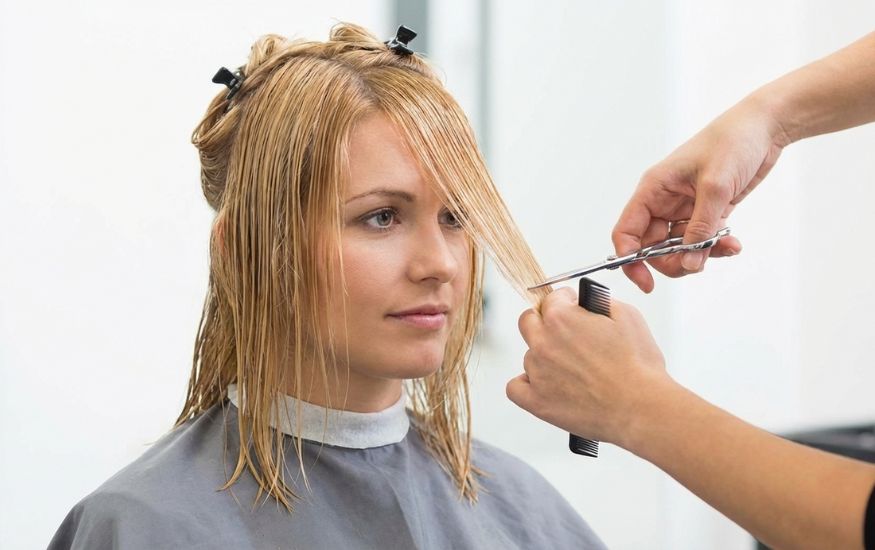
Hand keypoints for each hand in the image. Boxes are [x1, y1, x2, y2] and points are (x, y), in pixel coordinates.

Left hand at [506, 287, 670, 446]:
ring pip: (529, 356)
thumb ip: (598, 302)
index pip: (551, 298)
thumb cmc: (638, 366)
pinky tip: (545, 386)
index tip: (572, 309)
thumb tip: (586, 302)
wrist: (641, 408)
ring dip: (544, 358)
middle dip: (544, 322)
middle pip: (528, 322)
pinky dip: (526, 386)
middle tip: (565, 335)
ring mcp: (537, 373)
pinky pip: (515, 388)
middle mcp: (543, 342)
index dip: (565, 302)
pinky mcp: (536, 401)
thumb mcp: (627, 316)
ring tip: (573, 371)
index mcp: (561, 318)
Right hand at [613, 96, 789, 291]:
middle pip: (652, 248)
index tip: (646, 282)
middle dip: (674, 260)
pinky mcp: (705, 212)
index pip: (627, 232)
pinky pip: (701, 240)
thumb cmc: (732, 142)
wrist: (764, 127)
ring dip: (700, 255)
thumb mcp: (714, 187)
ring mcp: (684, 209)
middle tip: (698, 263)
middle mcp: (664, 202)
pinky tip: (732, 243)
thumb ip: (700, 229)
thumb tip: (689, 263)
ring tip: (725, 247)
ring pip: (678, 248)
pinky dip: (715, 247)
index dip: (630, 260)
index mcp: (653, 189)